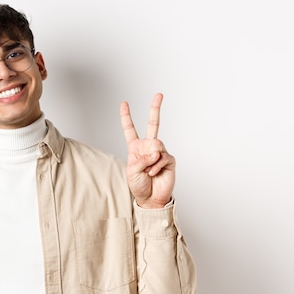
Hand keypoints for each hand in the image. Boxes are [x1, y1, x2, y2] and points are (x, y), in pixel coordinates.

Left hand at [120, 93, 174, 208]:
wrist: (151, 198)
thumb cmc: (139, 185)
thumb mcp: (132, 171)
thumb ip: (141, 159)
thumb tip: (155, 151)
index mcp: (136, 147)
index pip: (130, 129)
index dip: (126, 117)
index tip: (124, 103)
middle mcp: (148, 146)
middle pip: (153, 124)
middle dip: (155, 108)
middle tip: (159, 94)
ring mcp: (160, 152)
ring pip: (156, 145)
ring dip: (150, 160)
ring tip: (149, 171)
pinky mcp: (169, 159)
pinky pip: (162, 157)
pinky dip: (156, 167)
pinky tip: (155, 174)